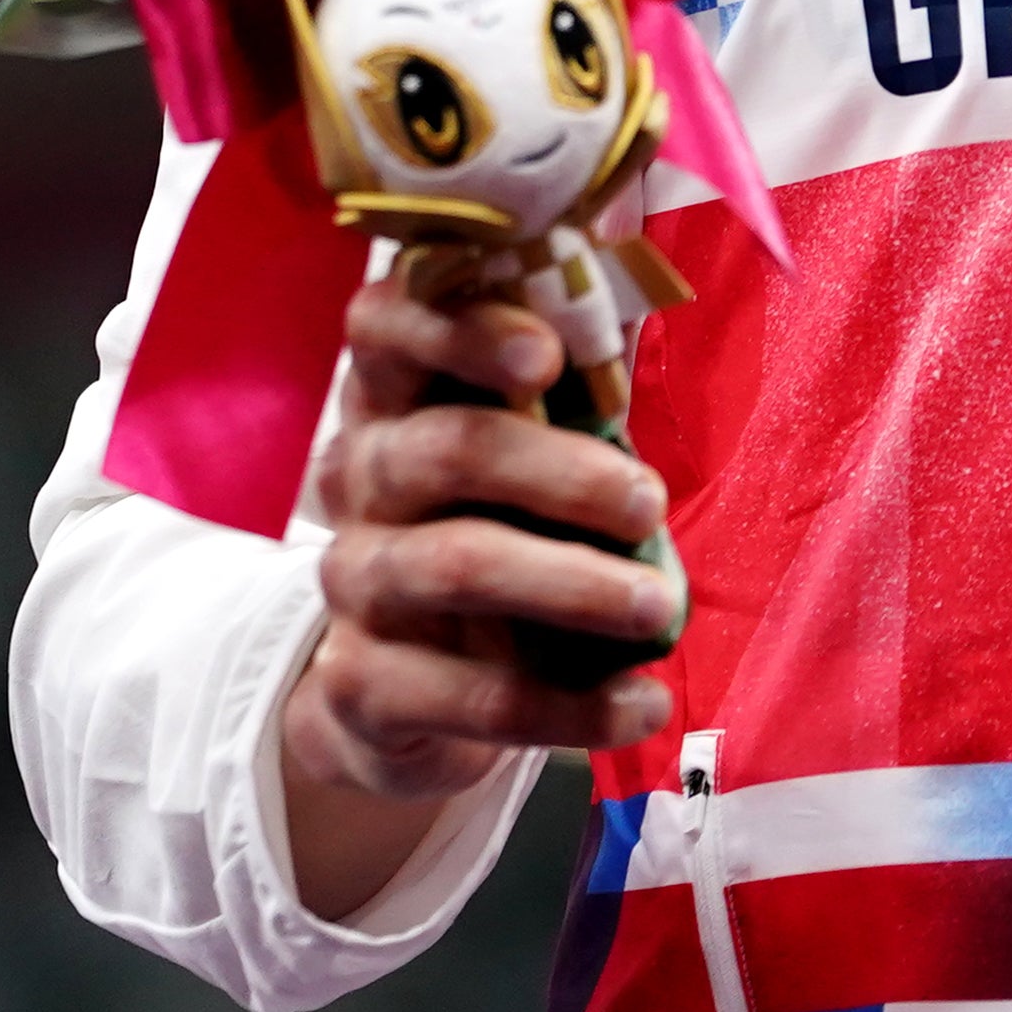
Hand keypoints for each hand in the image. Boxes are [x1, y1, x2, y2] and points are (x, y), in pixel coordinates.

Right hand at [274, 248, 680, 919]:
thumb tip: (636, 304)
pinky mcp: (361, 686)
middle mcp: (358, 479)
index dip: (457, 328)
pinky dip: (570, 706)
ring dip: (572, 584)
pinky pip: (473, 696)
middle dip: (559, 471)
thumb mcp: (521, 455)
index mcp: (393, 399)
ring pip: (455, 564)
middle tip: (650, 501)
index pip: (384, 327)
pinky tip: (640, 706)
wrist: (398, 695)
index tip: (546, 354)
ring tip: (657, 606)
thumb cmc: (491, 530)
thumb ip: (569, 390)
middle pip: (444, 449)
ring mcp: (354, 582)